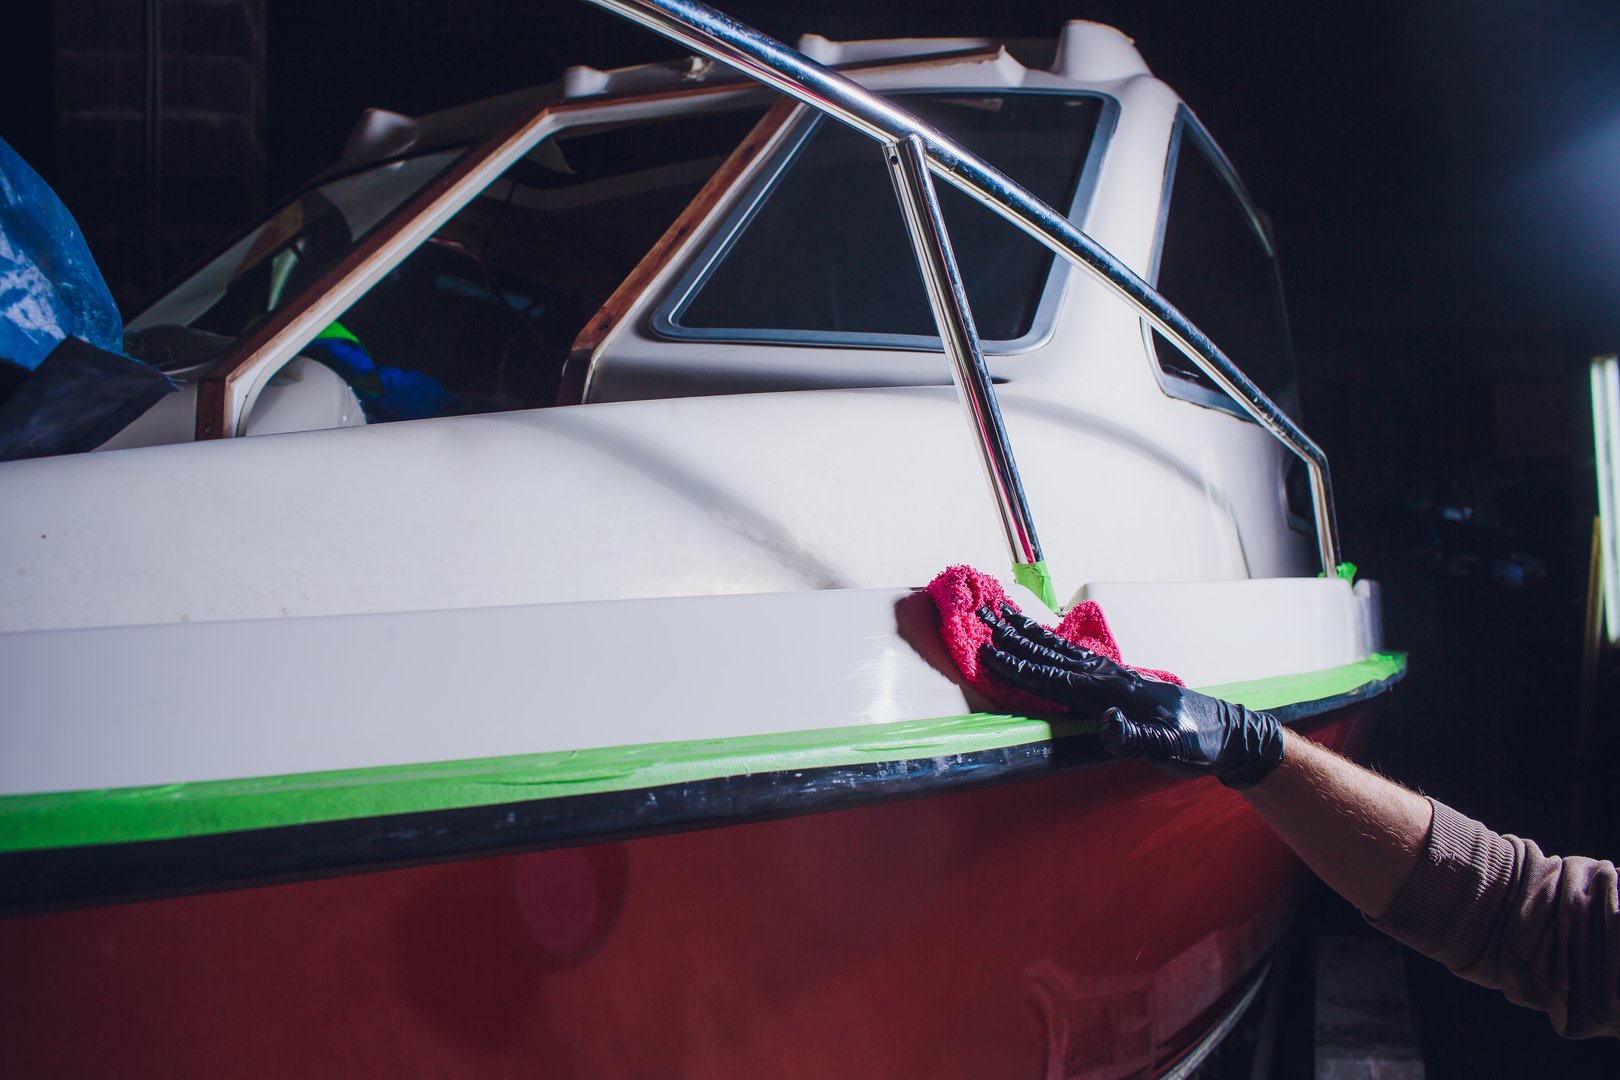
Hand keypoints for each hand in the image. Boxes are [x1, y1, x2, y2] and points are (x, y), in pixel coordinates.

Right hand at [977, 603, 1283, 788]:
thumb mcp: (1171, 750)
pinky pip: (1077, 656)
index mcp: (1117, 693)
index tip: (991, 653)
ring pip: (1063, 650)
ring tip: (1004, 617)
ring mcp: (1116, 675)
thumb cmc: (1197, 746)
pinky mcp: (1120, 680)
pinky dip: (1054, 644)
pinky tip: (1043, 639)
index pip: (1060, 680)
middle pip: (1055, 654)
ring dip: (1031, 634)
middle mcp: (1112, 678)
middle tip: (985, 616)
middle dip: (1017, 638)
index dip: (1024, 668)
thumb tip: (1106, 721)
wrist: (1227, 732)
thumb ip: (1138, 738)